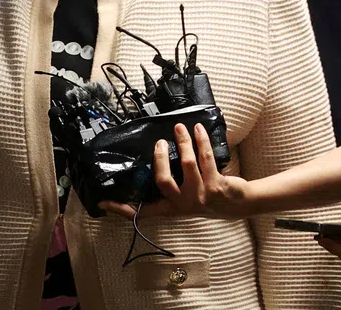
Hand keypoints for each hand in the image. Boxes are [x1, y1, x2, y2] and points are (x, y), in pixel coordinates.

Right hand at [99, 123, 251, 219]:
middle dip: (160, 157)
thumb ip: (169, 187)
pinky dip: (201, 140)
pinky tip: (198, 130)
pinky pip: (205, 157)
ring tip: (179, 128)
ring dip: (183, 142)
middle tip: (160, 142)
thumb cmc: (205, 196)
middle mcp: (182, 205)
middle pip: (163, 181)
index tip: (104, 201)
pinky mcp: (216, 187)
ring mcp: (200, 197)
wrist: (236, 205)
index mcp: (170, 208)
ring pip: (186, 164)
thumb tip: (152, 161)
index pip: (143, 211)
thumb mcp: (184, 198)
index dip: (122, 208)